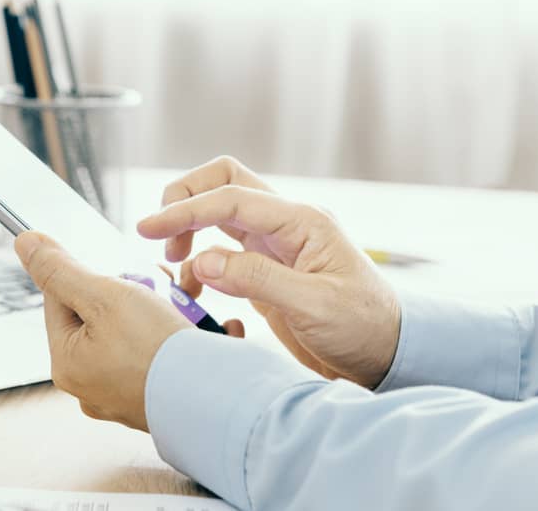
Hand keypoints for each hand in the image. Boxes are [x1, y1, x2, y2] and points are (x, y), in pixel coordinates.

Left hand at [14, 231, 192, 430]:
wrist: (216, 400)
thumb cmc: (156, 350)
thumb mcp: (103, 296)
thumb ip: (62, 269)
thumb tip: (25, 244)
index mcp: (66, 363)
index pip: (60, 298)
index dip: (90, 275)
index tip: (122, 272)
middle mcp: (90, 384)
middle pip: (101, 314)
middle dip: (132, 292)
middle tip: (159, 287)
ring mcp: (125, 394)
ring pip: (135, 331)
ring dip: (160, 311)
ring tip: (184, 310)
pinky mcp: (158, 397)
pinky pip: (162, 355)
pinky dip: (179, 338)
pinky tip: (197, 332)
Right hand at [136, 156, 400, 388]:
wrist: (388, 356)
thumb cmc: (364, 328)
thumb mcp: (315, 306)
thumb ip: (258, 280)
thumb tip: (204, 262)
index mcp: (301, 221)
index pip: (231, 198)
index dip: (185, 209)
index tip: (149, 228)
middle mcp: (285, 224)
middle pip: (223, 182)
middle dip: (184, 198)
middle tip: (159, 236)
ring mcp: (274, 244)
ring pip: (219, 211)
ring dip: (188, 228)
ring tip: (173, 263)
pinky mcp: (264, 269)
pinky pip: (220, 249)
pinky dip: (198, 264)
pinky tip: (194, 291)